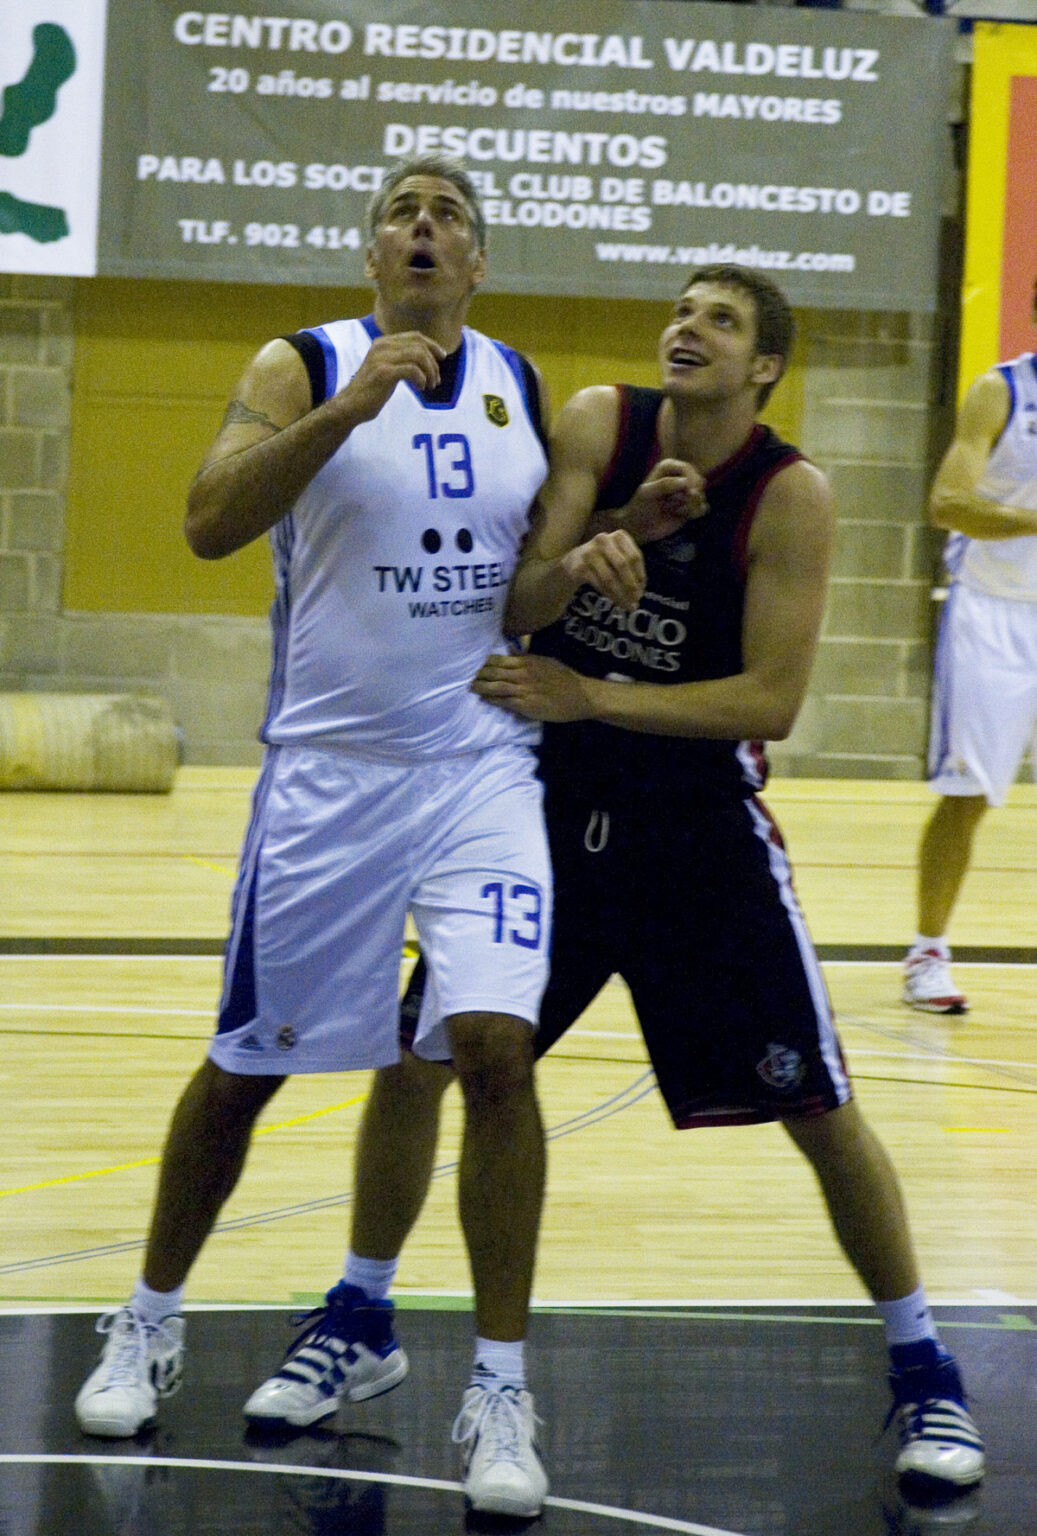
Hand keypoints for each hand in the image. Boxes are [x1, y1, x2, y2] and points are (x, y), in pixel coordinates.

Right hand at [338, 331, 445, 422]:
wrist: (351, 406)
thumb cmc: (371, 391)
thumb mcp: (386, 369)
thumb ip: (401, 359)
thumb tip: (427, 358)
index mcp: (383, 343)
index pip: (415, 336)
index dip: (432, 345)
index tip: (442, 357)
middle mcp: (382, 346)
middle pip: (419, 345)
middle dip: (433, 362)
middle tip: (436, 380)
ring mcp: (382, 358)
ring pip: (418, 356)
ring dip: (430, 372)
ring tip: (430, 385)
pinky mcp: (384, 373)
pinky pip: (412, 370)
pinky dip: (422, 379)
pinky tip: (421, 388)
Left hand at [471, 653, 590, 721]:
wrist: (581, 696)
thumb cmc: (565, 679)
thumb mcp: (546, 662)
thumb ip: (528, 658)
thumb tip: (513, 652)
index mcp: (527, 662)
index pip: (499, 659)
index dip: (484, 662)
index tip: (472, 663)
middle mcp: (523, 673)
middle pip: (494, 672)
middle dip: (478, 674)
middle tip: (464, 675)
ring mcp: (524, 689)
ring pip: (496, 686)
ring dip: (481, 686)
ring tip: (469, 687)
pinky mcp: (526, 705)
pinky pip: (504, 701)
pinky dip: (492, 699)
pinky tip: (483, 698)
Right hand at [560, 528, 644, 610]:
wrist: (574, 562)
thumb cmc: (604, 560)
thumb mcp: (620, 559)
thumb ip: (631, 572)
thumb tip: (639, 595)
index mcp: (619, 536)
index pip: (634, 557)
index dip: (640, 575)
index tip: (642, 590)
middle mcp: (603, 540)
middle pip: (623, 565)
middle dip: (631, 586)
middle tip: (636, 601)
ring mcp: (589, 552)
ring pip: (610, 577)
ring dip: (620, 594)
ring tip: (627, 605)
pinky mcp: (579, 567)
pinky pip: (599, 584)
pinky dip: (609, 595)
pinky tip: (615, 600)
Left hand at [620, 458, 706, 542]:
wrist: (640, 527)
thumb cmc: (640, 508)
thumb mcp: (647, 493)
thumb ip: (665, 485)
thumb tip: (685, 482)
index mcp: (668, 467)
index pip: (687, 469)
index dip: (690, 479)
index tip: (688, 491)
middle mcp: (680, 476)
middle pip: (697, 481)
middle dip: (688, 495)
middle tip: (672, 502)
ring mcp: (687, 492)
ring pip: (700, 496)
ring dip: (688, 506)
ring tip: (671, 509)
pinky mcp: (691, 506)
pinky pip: (703, 508)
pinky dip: (695, 513)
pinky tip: (682, 515)